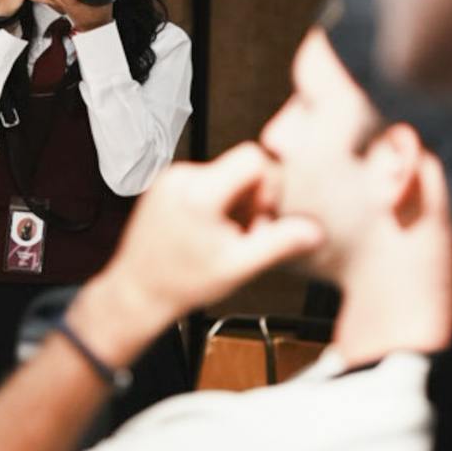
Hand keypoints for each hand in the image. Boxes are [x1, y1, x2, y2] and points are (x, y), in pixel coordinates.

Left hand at [71, 143, 323, 361]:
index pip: (253, 157)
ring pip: (225, 175)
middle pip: (240, 168)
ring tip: (224, 238)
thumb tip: (315, 231)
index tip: (260, 218)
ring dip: (236, 204)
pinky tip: (208, 232)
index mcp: (200, 192)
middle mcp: (182, 177)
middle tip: (244, 236)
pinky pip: (206, 181)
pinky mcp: (165, 184)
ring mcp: (170, 178)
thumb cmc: (182, 284)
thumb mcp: (237, 267)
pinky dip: (217, 202)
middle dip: (252, 200)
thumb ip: (278, 244)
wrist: (136, 292)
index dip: (268, 186)